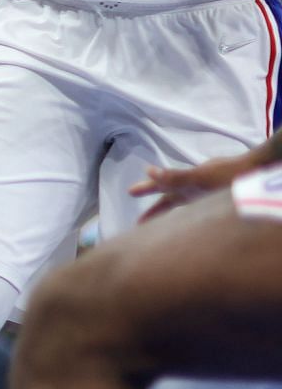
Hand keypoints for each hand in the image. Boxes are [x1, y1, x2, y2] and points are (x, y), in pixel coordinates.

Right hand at [131, 149, 262, 219]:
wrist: (258, 168)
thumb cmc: (231, 174)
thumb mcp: (201, 177)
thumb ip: (176, 176)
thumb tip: (149, 171)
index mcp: (187, 183)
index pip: (162, 188)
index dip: (148, 189)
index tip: (131, 193)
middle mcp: (195, 186)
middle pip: (169, 196)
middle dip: (155, 206)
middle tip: (140, 220)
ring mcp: (207, 191)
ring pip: (184, 200)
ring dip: (172, 207)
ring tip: (165, 218)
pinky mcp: (219, 196)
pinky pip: (198, 206)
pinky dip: (191, 210)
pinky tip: (194, 217)